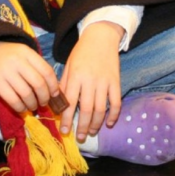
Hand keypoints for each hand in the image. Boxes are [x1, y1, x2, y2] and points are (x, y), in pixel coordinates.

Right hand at [0, 40, 59, 112]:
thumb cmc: (3, 54)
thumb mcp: (20, 53)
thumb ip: (34, 65)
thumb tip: (52, 86)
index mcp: (27, 52)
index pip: (47, 71)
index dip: (53, 86)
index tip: (55, 94)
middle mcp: (18, 61)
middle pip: (39, 83)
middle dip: (45, 97)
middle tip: (44, 103)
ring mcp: (6, 72)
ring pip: (26, 94)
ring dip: (32, 104)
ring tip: (32, 106)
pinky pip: (13, 100)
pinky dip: (20, 107)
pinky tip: (22, 109)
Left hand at [60, 21, 123, 141]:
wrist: (101, 37)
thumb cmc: (81, 52)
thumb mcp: (68, 66)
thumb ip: (64, 85)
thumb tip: (58, 105)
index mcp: (76, 77)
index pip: (70, 103)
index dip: (67, 120)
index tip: (64, 132)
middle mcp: (90, 81)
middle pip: (86, 110)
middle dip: (82, 127)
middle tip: (79, 138)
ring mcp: (105, 82)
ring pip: (101, 109)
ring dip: (96, 124)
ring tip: (91, 133)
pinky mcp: (116, 82)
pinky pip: (116, 103)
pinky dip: (114, 115)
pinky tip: (109, 124)